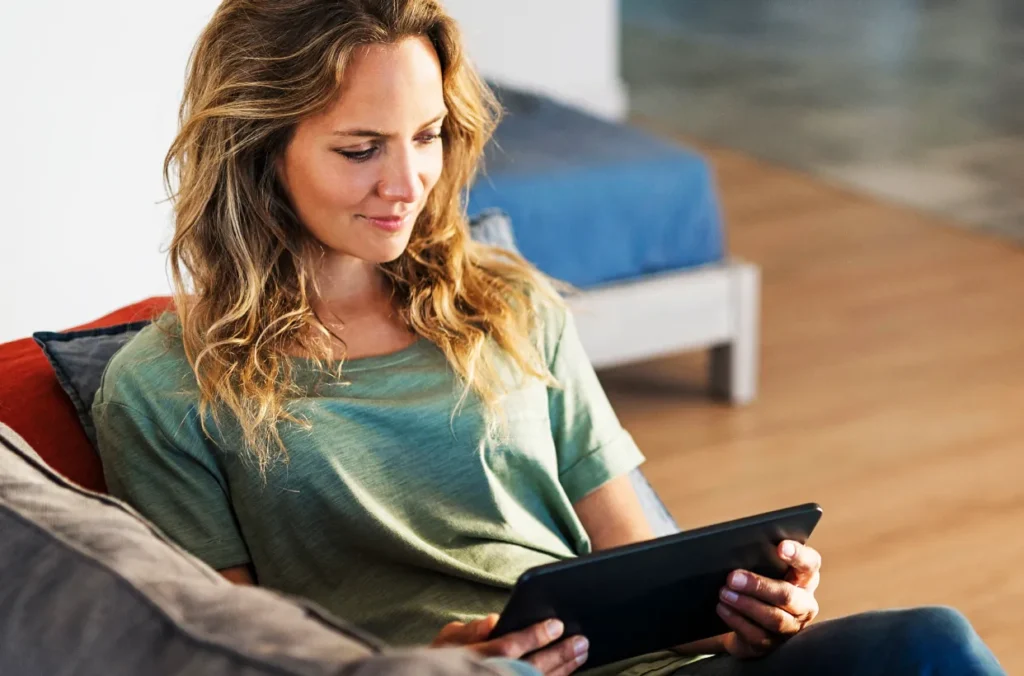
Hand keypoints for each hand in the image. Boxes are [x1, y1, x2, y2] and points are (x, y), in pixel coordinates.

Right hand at [431, 613, 588, 674]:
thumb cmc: (441, 661)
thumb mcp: (447, 641)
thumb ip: (470, 629)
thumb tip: (495, 621)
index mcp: (473, 659)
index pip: (508, 647)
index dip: (535, 636)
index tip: (556, 624)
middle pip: (531, 668)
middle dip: (559, 655)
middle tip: (581, 641)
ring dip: (563, 669)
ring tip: (581, 653)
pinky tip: (567, 672)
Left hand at [716, 541, 820, 658]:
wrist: (748, 620)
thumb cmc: (757, 585)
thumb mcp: (762, 569)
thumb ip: (759, 558)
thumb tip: (735, 551)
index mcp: (805, 578)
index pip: (810, 563)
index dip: (798, 555)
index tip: (780, 547)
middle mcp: (804, 604)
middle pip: (787, 595)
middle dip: (758, 586)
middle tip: (733, 577)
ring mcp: (791, 627)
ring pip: (773, 619)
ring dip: (745, 604)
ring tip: (724, 593)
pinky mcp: (773, 645)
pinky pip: (757, 635)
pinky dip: (737, 620)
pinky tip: (723, 608)